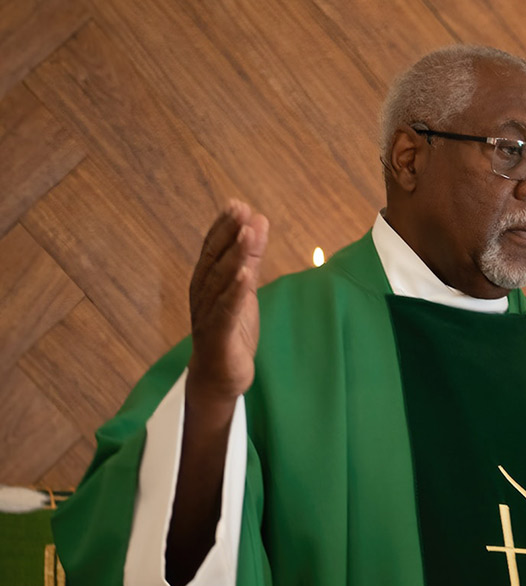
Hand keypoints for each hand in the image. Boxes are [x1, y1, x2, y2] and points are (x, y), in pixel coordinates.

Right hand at [186, 199, 269, 407]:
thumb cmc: (231, 329)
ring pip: (220, 281)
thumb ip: (251, 257)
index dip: (223, 226)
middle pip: (214, 259)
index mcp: (207, 282)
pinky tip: (244, 274)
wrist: (219, 377)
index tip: (237, 204)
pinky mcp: (218, 336)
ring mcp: (208, 315)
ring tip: (246, 232)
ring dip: (234, 256)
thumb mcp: (245, 289)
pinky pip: (226, 310)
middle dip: (227, 233)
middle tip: (240, 209)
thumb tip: (258, 220)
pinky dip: (234, 292)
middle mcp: (203, 295)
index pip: (213, 248)